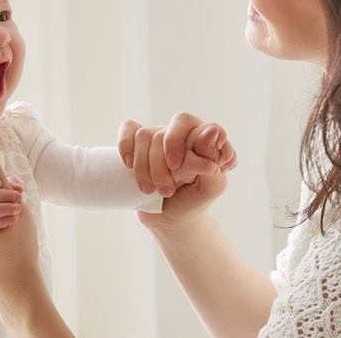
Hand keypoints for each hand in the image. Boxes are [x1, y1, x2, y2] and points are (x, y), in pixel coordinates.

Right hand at [130, 113, 235, 231]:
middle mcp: (181, 134)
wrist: (170, 218)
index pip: (187, 123)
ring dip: (143, 169)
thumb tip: (211, 131)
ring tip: (150, 191)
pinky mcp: (138, 145)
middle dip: (159, 165)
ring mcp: (159, 137)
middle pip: (162, 133)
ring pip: (143, 136)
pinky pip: (128, 129)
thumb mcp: (211, 187)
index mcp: (202, 139)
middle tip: (167, 190)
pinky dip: (125, 146)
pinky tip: (128, 164)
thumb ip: (216, 160)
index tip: (176, 167)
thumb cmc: (193, 200)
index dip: (176, 141)